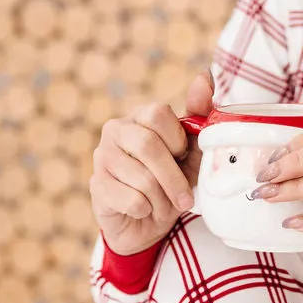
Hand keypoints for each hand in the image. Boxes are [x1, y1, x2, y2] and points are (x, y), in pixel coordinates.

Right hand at [89, 69, 210, 255]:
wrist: (145, 226)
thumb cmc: (170, 185)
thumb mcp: (192, 155)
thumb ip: (200, 119)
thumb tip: (205, 77)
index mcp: (139, 116)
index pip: (159, 113)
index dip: (177, 141)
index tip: (184, 159)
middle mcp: (115, 130)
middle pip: (148, 145)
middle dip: (173, 179)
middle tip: (185, 200)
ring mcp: (102, 157)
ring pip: (142, 178)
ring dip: (162, 200)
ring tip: (162, 206)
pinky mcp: (97, 186)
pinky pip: (131, 200)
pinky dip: (146, 211)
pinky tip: (143, 211)